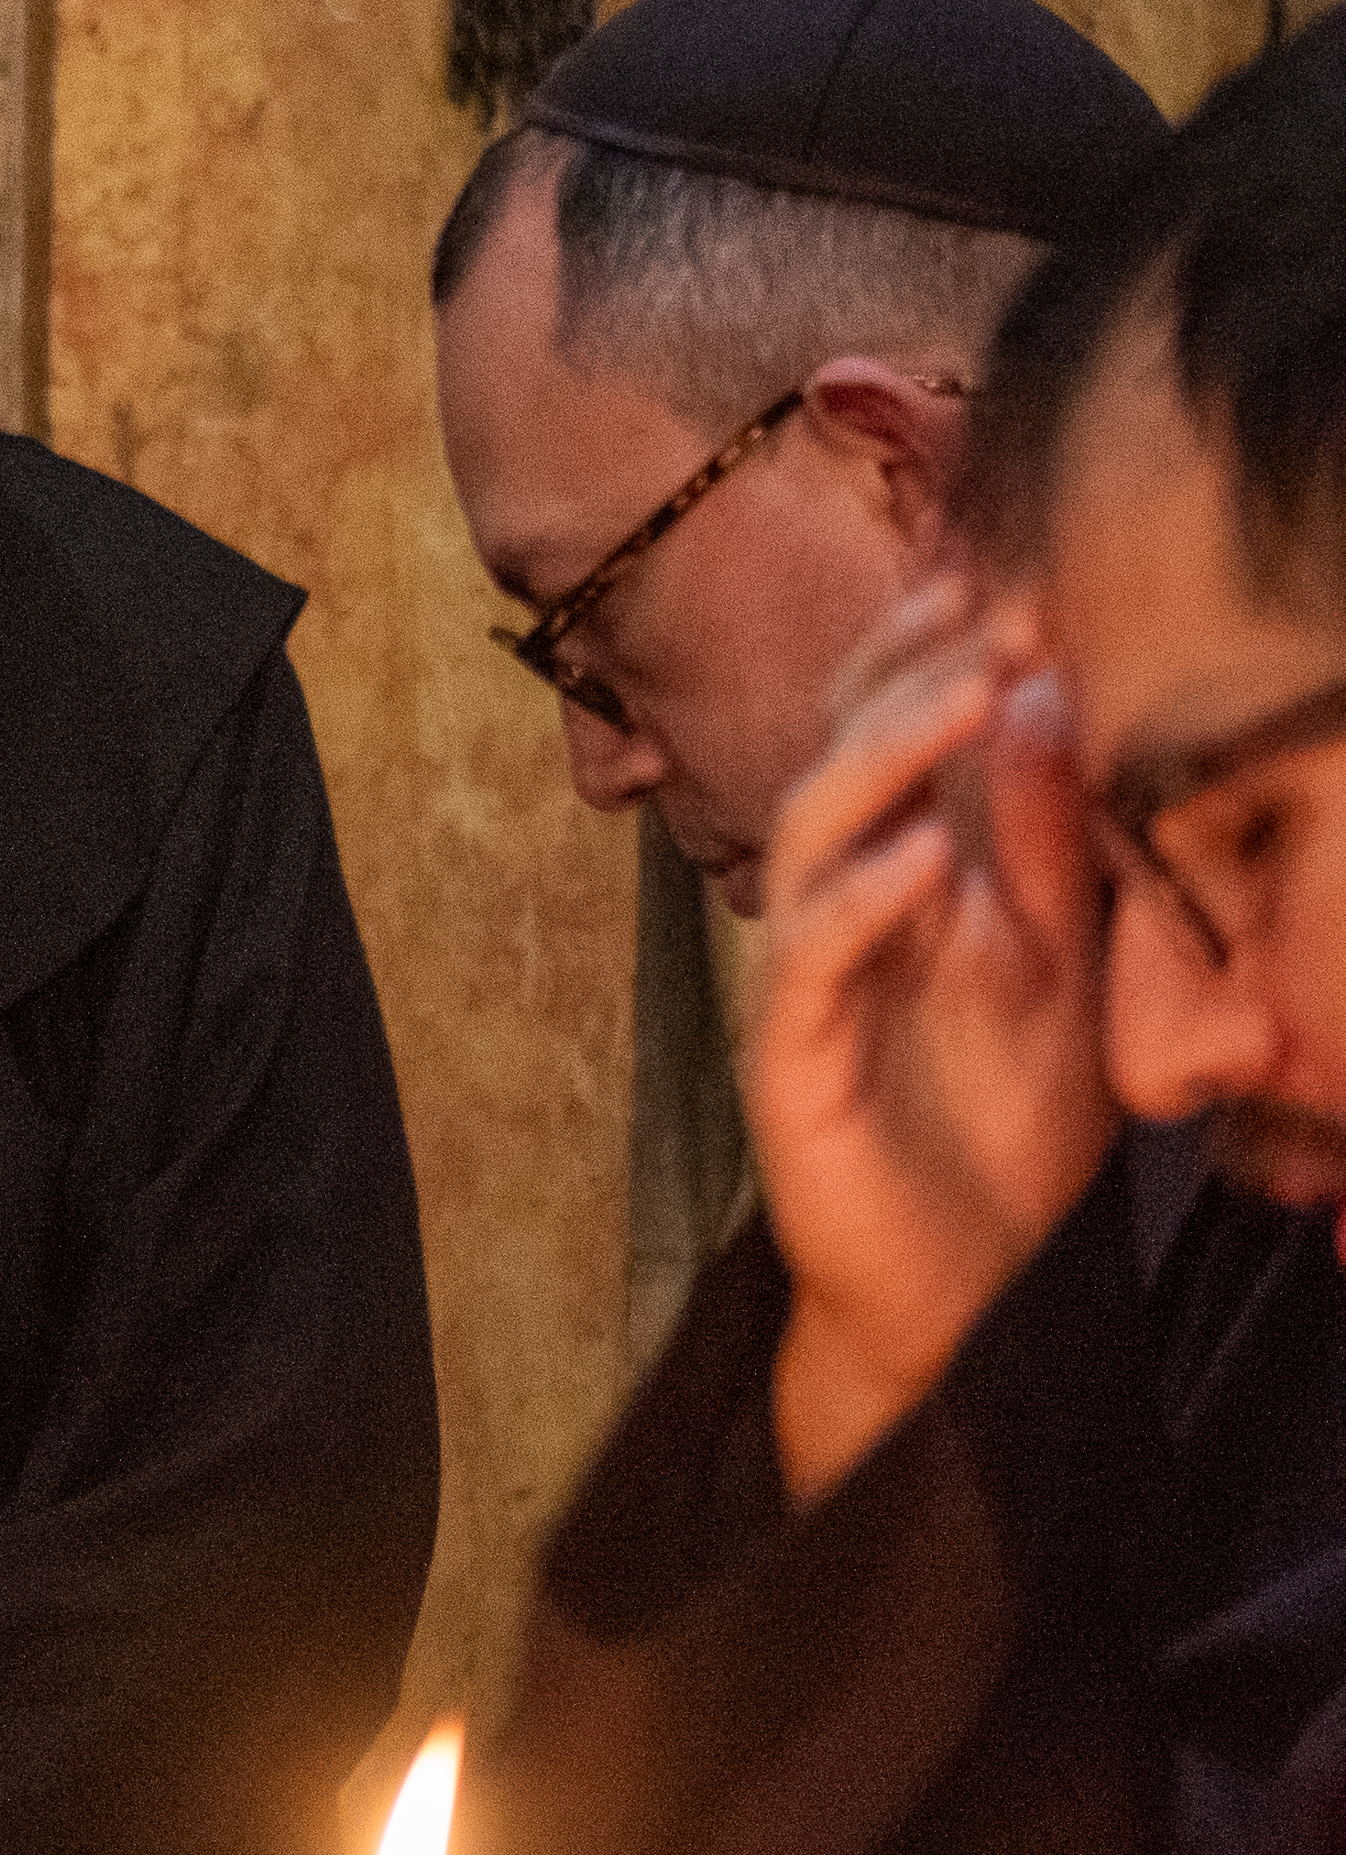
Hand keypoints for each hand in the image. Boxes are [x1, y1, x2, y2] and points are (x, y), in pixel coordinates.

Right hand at [750, 576, 1117, 1500]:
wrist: (965, 1288)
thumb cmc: (1005, 1126)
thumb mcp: (1064, 963)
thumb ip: (1051, 843)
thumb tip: (1045, 693)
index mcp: (900, 869)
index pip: (893, 725)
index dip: (934, 642)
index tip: (1007, 566)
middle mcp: (838, 903)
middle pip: (844, 750)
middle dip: (914, 668)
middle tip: (996, 600)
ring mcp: (806, 974)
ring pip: (815, 830)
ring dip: (890, 755)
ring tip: (972, 691)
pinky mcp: (790, 1055)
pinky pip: (811, 960)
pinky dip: (864, 904)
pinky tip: (928, 863)